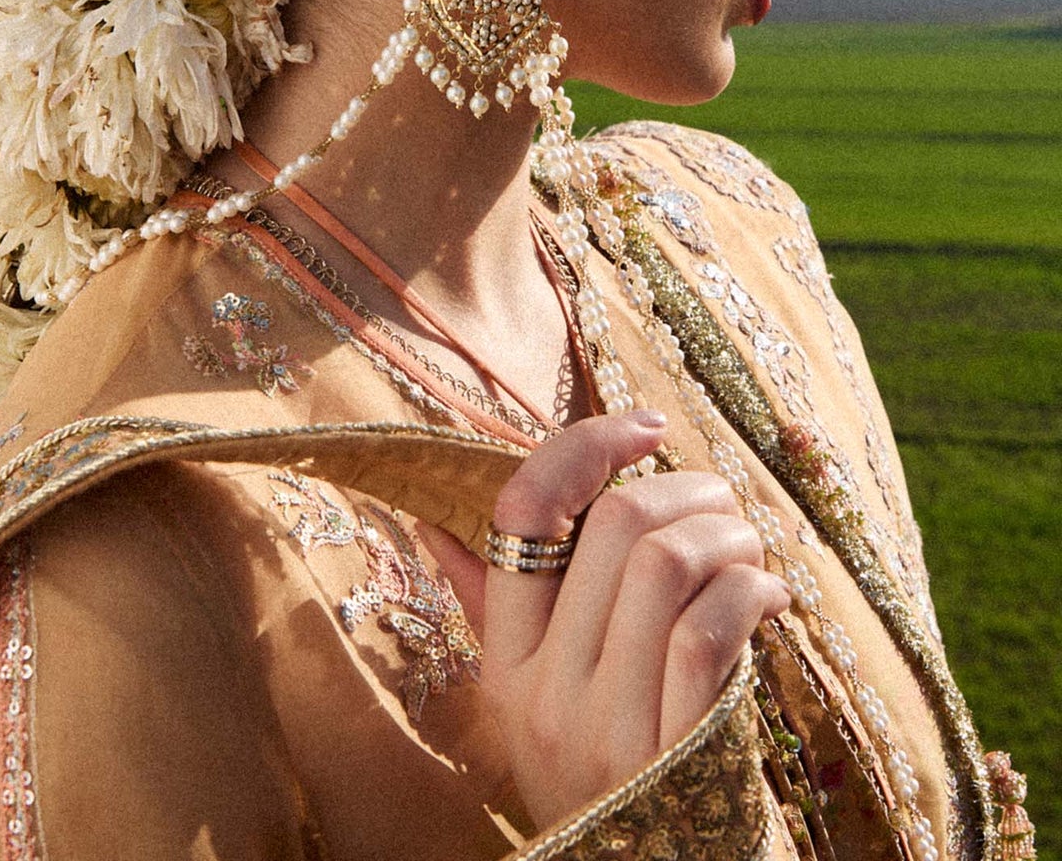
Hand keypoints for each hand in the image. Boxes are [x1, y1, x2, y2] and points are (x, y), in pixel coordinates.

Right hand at [419, 411, 788, 829]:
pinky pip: (710, 629)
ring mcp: (607, 725)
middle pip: (615, 523)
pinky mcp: (676, 752)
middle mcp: (544, 690)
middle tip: (721, 505)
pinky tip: (767, 597)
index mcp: (505, 660)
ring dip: (728, 535)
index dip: (585, 445)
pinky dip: (749, 589)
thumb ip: (491, 612)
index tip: (643, 427)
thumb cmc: (599, 772)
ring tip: (748, 551)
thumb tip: (433, 528)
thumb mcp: (530, 702)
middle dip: (686, 488)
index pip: (522, 511)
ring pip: (666, 563)